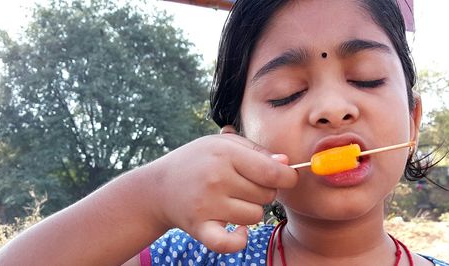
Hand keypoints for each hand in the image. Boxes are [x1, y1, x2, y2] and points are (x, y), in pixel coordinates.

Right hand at [144, 126, 297, 253]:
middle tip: (244, 185)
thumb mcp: (224, 145)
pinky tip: (240, 230)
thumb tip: (286, 163)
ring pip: (255, 216)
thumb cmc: (198, 161)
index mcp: (225, 153)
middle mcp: (216, 178)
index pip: (273, 172)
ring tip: (233, 201)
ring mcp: (207, 204)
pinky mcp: (200, 227)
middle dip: (263, 191)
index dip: (288, 177)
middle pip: (266, 195)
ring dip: (250, 211)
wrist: (159, 187)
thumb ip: (257, 150)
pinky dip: (239, 240)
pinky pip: (230, 243)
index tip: (286, 177)